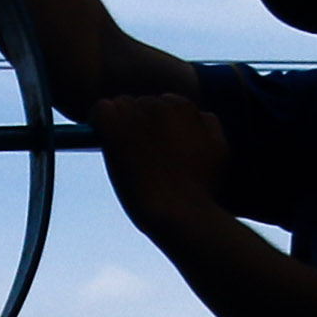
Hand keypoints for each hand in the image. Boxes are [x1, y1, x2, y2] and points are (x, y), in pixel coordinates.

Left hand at [92, 88, 229, 224]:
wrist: (182, 213)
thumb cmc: (202, 190)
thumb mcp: (219, 151)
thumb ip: (208, 126)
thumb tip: (196, 113)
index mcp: (184, 107)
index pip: (161, 103)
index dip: (156, 125)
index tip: (153, 144)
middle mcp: (160, 106)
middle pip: (139, 104)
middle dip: (137, 123)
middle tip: (138, 151)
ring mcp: (137, 118)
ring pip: (119, 105)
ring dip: (119, 122)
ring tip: (124, 149)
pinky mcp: (116, 131)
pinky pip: (100, 110)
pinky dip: (97, 121)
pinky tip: (103, 138)